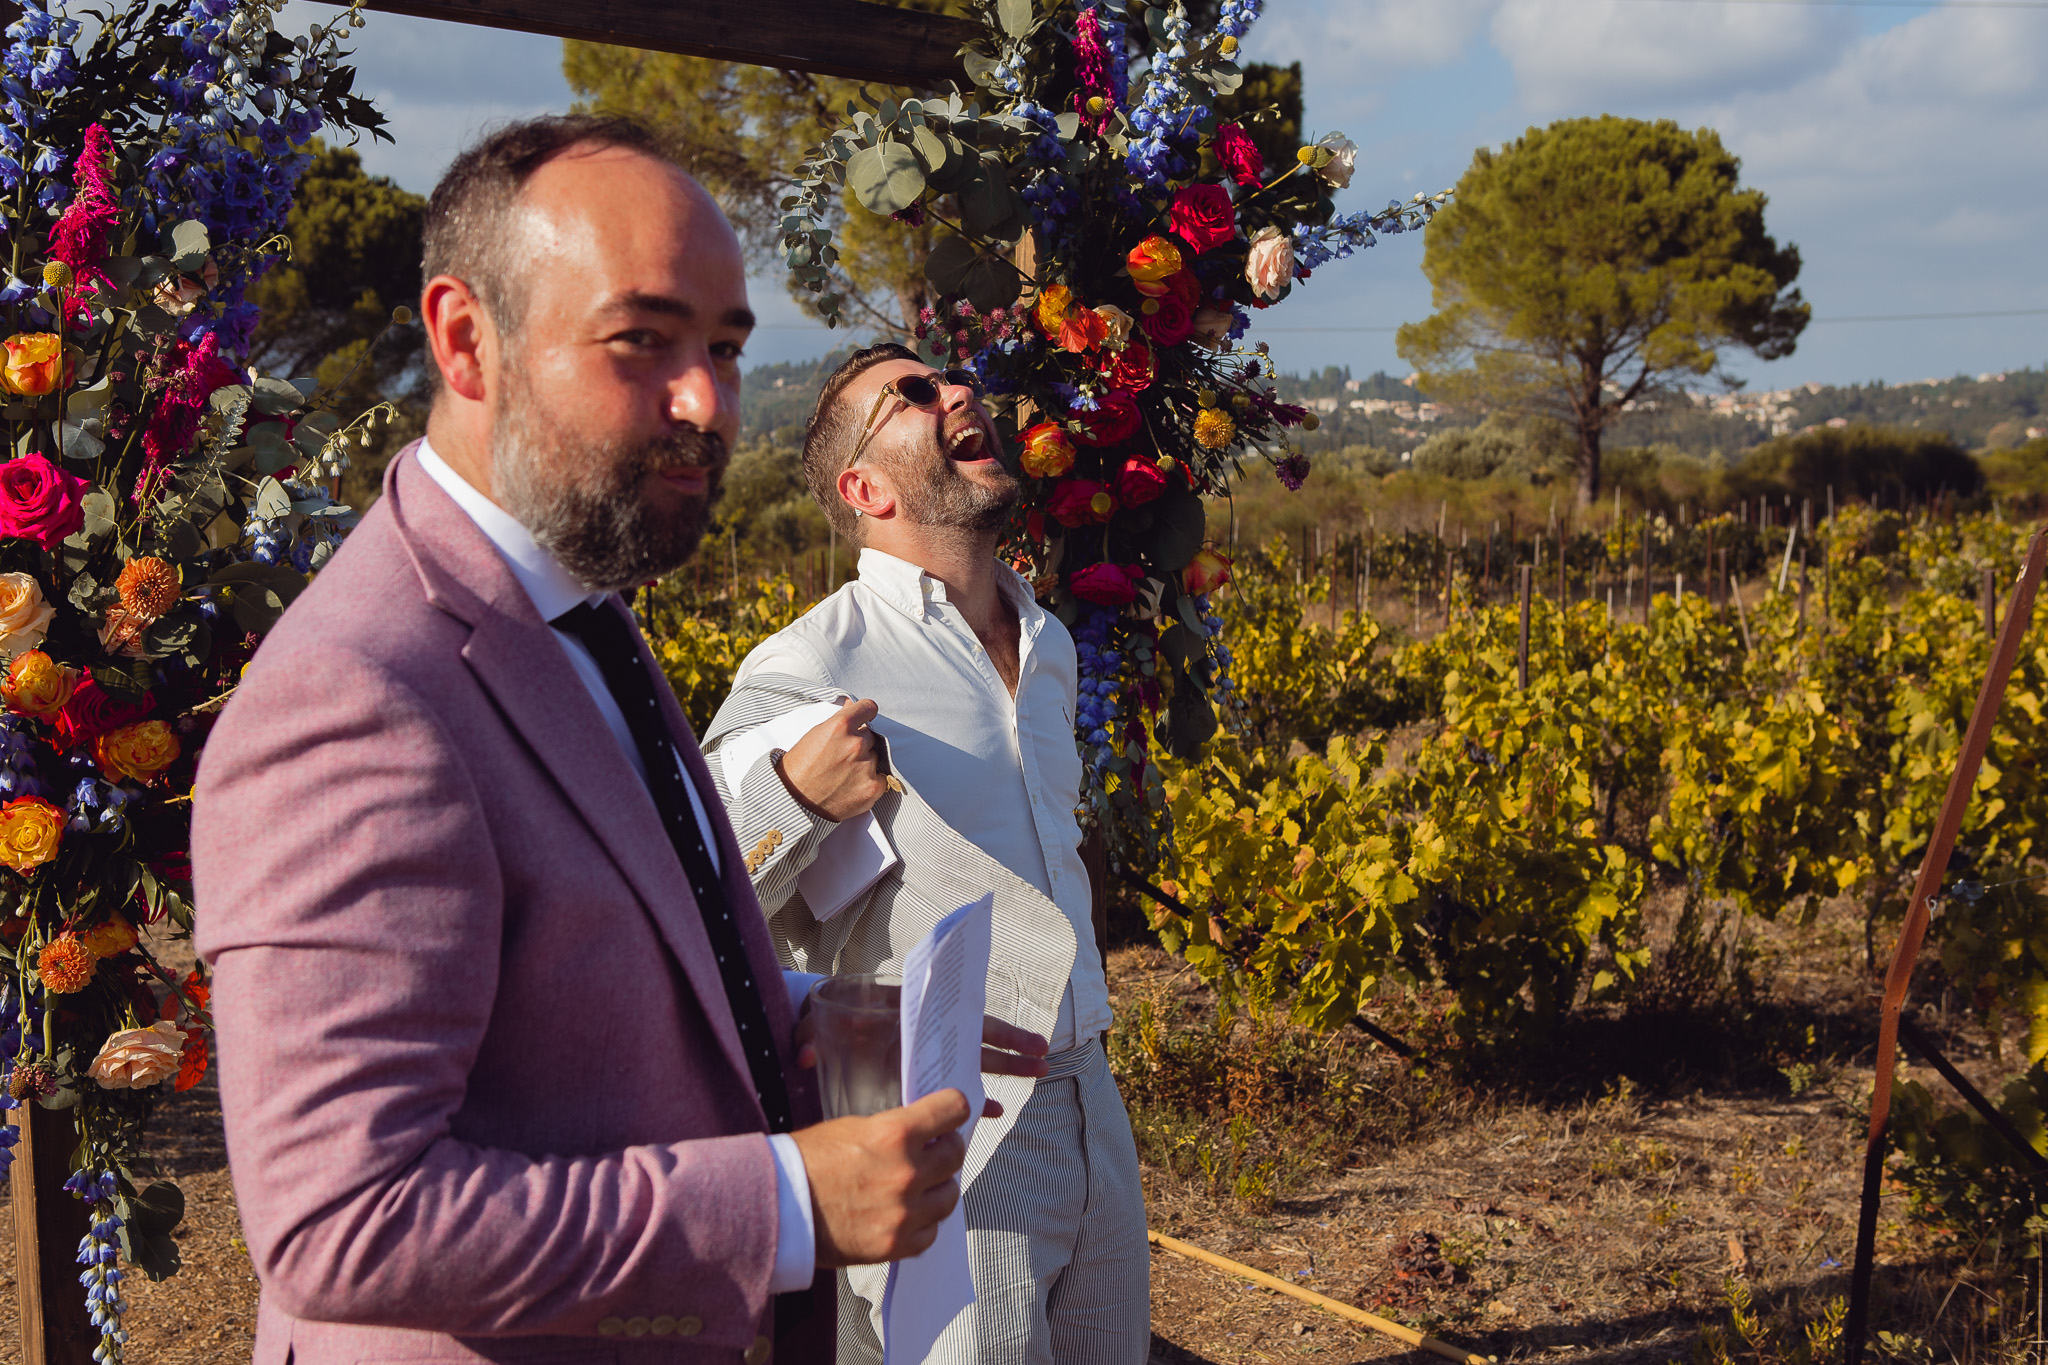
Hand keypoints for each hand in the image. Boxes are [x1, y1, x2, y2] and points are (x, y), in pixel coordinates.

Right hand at [776, 698, 888, 821]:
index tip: (863, 719)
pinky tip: (852, 786)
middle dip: (859, 743)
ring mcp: (866, 766)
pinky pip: (881, 777)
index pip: (868, 708)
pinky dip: (870, 781)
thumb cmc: (800, 768)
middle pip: (870, 736)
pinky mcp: (873, 787)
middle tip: (841, 757)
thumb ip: (838, 720)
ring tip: (843, 774)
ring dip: (864, 763)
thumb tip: (852, 705)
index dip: (864, 713)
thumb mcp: (815, 735)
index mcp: (840, 726)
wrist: (794, 802)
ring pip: (875, 757)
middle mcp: (855, 744)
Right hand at [792, 1089, 974, 1266]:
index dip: (953, 1108)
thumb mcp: (853, 1127)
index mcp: (894, 1134)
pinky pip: (930, 1232)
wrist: (779, 1207)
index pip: (953, 1110)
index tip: (952, 1112)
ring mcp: (904, 1212)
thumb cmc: (807, 1164)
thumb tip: (924, 1133)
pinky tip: (905, 1213)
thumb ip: (895, 1130)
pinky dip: (922, 1223)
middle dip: (946, 1148)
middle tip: (934, 1149)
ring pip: (949, 1197)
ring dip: (937, 1187)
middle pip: (956, 1155)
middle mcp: (906, 1173)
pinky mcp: (896, 1244)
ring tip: (918, 1185)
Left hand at [794, 1012, 1049, 1091]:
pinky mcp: (918, 1072)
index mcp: (911, 1018)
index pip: (959, 1022)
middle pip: (976, 1040)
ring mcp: (925, 1054)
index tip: (1025, 1042)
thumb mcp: (819, 1023)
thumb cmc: (825, 1021)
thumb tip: (802, 1054)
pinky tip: (994, 1110)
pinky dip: (976, 1095)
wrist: (819, 1027)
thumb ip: (809, 1036)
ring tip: (1039, 1072)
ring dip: (1005, 1068)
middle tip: (1044, 1058)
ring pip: (973, 1060)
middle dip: (1011, 1049)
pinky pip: (954, 1085)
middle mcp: (924, 1034)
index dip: (994, 1032)